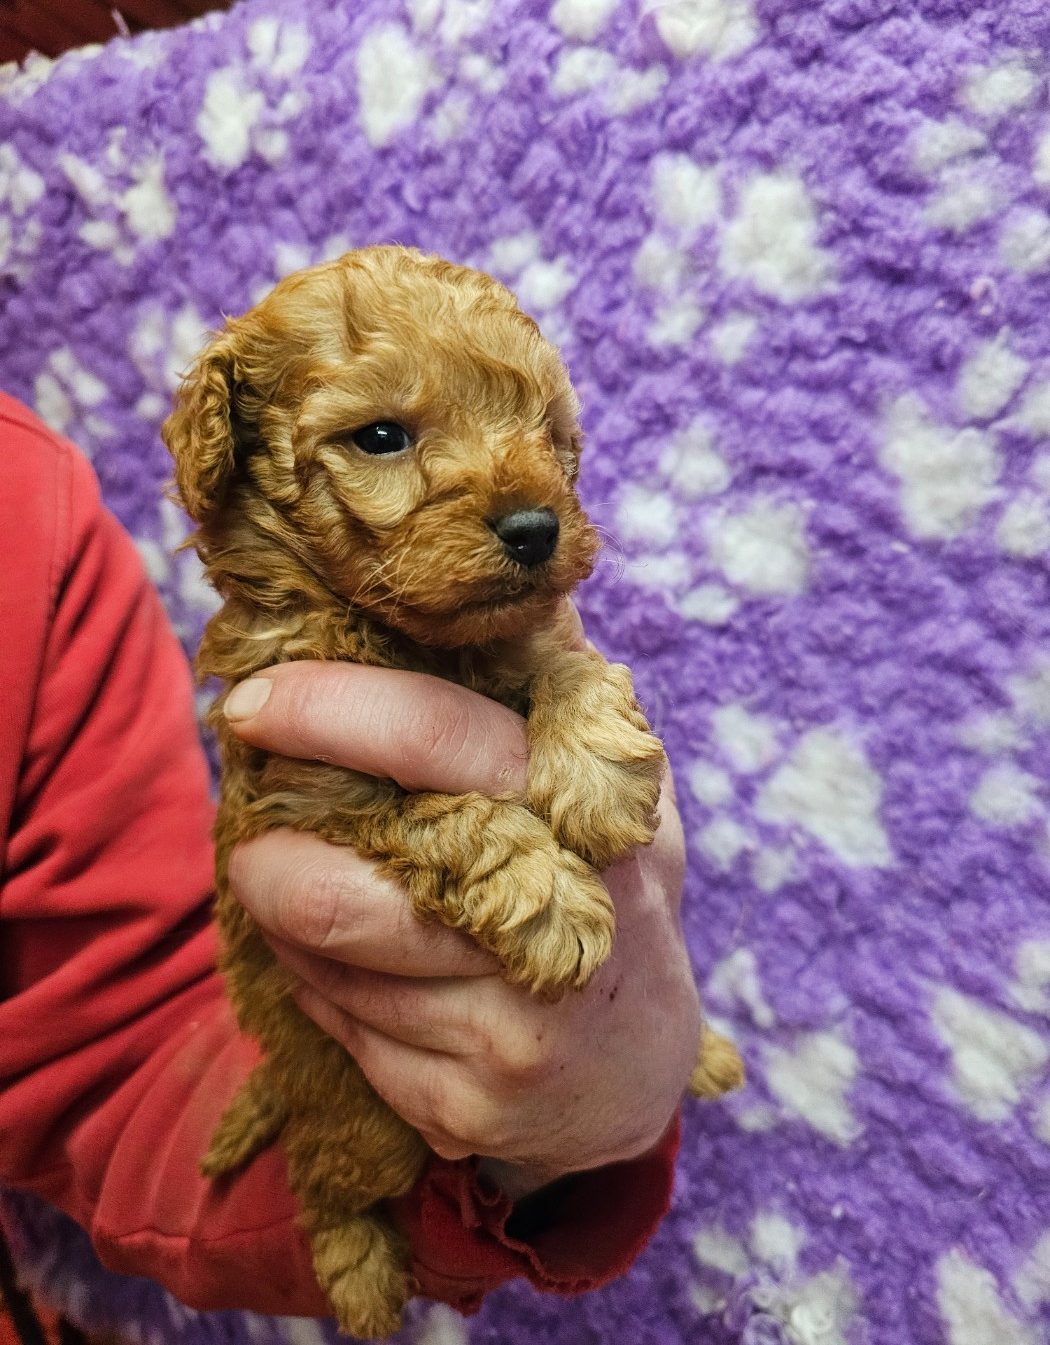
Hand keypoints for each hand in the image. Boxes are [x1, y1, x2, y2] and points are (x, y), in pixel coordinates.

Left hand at [224, 657, 700, 1197]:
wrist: (638, 1068)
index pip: (435, 736)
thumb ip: (554, 679)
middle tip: (247, 820)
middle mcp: (556, 923)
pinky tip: (339, 959)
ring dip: (284, 914)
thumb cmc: (609, 889)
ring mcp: (511, 1026)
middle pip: (351, 889)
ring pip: (325, 960)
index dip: (326, 709)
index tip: (253, 701)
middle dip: (266, 850)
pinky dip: (315, 980)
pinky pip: (336, 1024)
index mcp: (588, 811)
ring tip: (293, 883)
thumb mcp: (613, 781)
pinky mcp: (467, 1103)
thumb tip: (500, 565)